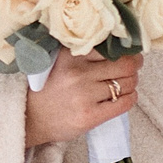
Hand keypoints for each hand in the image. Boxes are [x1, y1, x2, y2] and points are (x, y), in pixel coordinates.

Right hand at [24, 49, 141, 147]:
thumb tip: (117, 45)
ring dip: (132, 82)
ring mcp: (84, 96)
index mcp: (69, 56)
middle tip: (133, 67)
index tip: (128, 51)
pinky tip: (125, 96)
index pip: (110, 46)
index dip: (125, 49)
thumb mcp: (57, 62)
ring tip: (126, 83)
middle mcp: (77, 74)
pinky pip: (124, 103)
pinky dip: (130, 97)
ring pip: (127, 83)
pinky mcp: (89, 116)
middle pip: (125, 64)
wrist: (28, 118)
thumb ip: (81, 52)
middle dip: (134, 65)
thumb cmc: (46, 88)